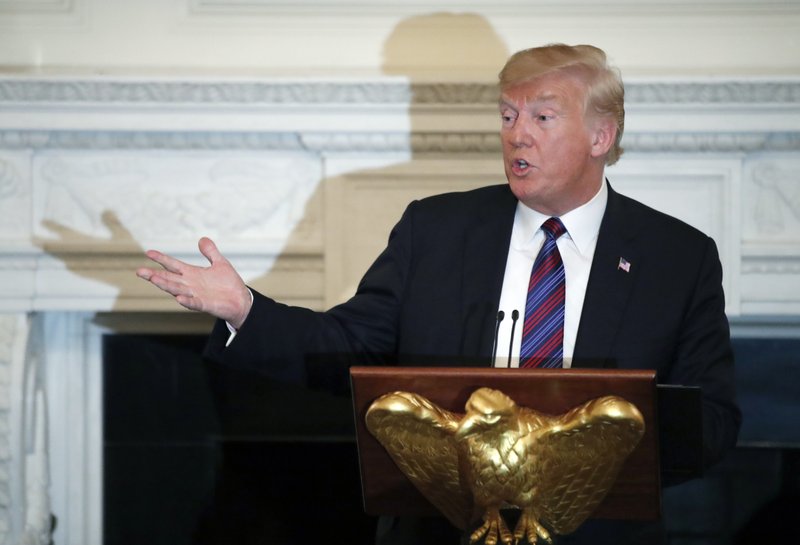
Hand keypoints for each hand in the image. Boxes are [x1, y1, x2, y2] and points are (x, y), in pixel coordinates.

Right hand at [136, 237, 252, 328]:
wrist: (241, 301)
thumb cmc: (229, 284)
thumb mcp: (220, 263)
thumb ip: (210, 252)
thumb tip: (202, 239)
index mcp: (192, 274)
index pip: (173, 265)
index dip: (162, 259)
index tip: (148, 252)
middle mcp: (191, 285)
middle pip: (169, 279)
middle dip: (155, 275)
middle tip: (140, 271)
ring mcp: (196, 295)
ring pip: (177, 290)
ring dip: (166, 285)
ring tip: (154, 279)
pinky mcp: (206, 305)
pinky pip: (194, 303)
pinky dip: (187, 301)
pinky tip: (179, 298)